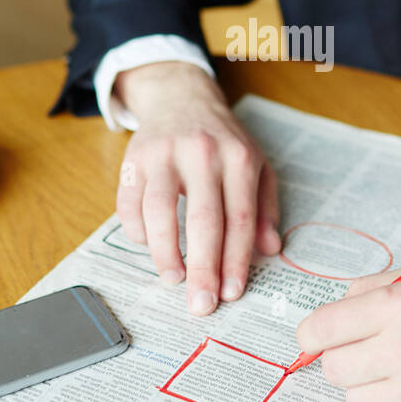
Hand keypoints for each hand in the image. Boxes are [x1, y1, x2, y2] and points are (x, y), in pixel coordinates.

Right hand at [113, 61, 281, 314]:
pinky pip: (130, 202)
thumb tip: (270, 250)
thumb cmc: (223, 139)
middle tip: (201, 304)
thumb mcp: (257, 164)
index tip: (232, 292)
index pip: (241, 218)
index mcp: (239, 158)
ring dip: (164, 253)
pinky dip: (137, 231)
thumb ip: (266, 207)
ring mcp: (165, 153)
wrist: (181, 97)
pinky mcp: (134, 157)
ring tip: (173, 280)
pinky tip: (149, 247)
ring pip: (160, 211)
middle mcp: (203, 153)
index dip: (236, 260)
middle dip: (202, 268)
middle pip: (203, 220)